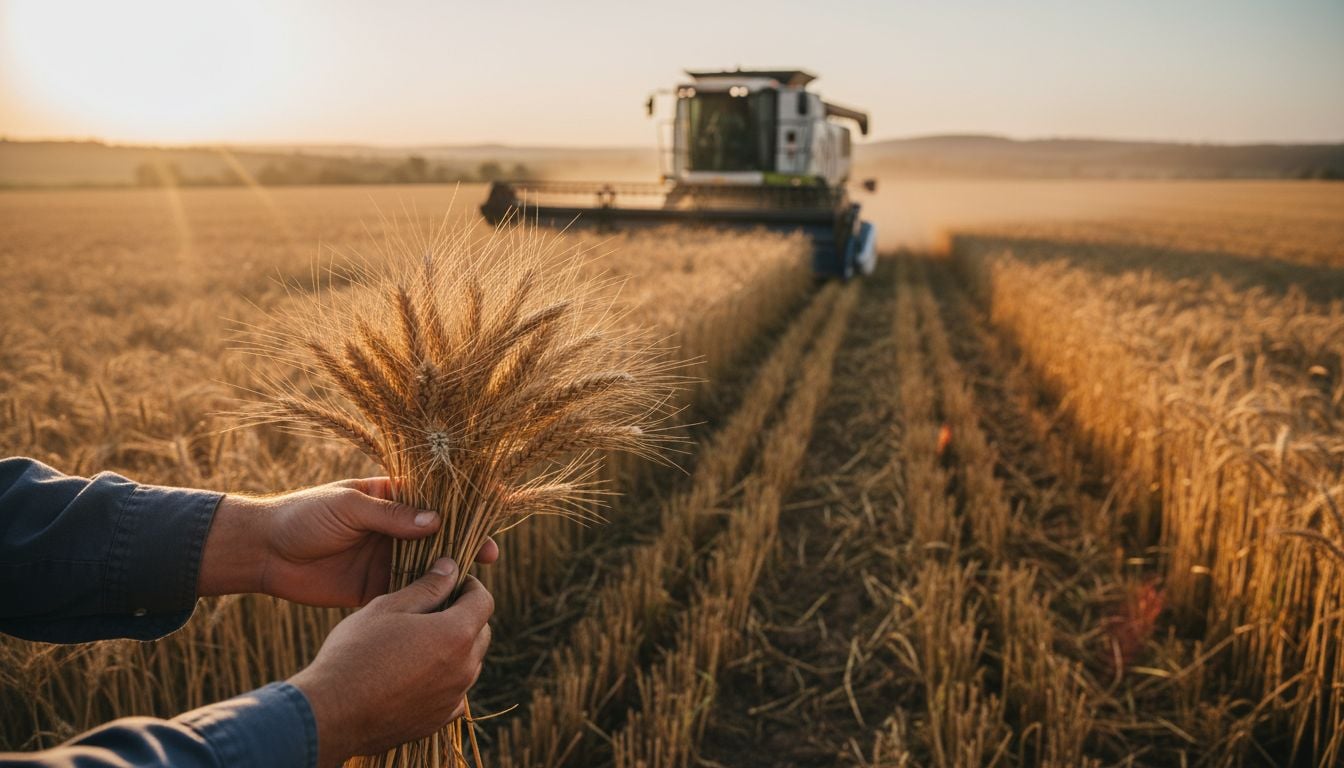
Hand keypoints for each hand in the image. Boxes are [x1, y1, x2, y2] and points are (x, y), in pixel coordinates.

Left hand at [199, 477, 498, 605]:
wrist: (262, 553)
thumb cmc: (303, 516)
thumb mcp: (348, 506)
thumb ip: (390, 516)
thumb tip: (437, 522)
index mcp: (389, 497)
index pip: (435, 497)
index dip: (464, 503)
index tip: (493, 505)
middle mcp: (394, 528)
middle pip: (439, 535)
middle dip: (465, 543)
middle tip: (488, 556)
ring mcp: (386, 559)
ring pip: (427, 567)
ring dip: (449, 574)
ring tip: (473, 582)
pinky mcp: (375, 589)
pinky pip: (407, 594)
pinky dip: (426, 599)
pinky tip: (445, 606)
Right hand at [289, 558, 493, 765]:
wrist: (330, 714)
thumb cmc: (355, 652)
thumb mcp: (388, 607)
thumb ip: (427, 586)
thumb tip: (451, 568)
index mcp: (456, 634)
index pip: (484, 601)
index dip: (471, 586)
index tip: (453, 582)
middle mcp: (464, 669)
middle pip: (481, 633)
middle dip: (466, 616)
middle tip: (436, 609)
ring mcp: (452, 698)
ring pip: (470, 664)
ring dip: (456, 649)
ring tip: (422, 641)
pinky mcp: (438, 720)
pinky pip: (455, 694)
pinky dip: (445, 680)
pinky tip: (418, 674)